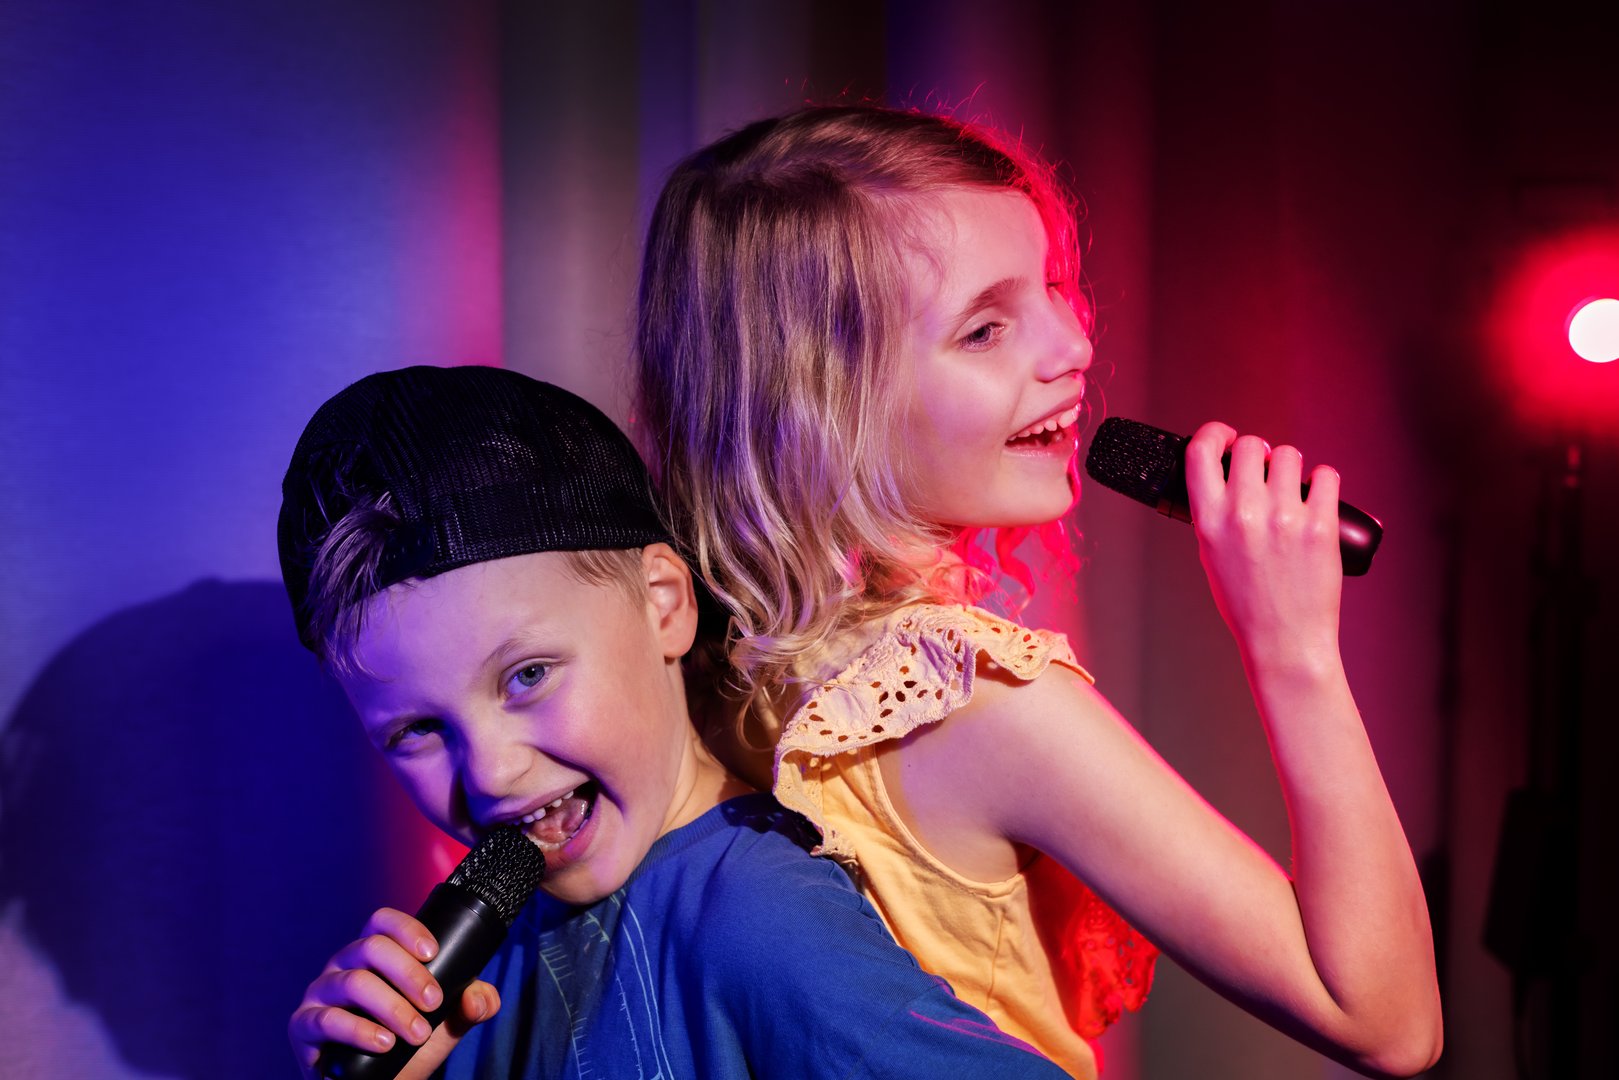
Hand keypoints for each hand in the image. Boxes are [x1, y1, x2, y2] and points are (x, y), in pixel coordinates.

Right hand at [288, 906, 500, 1079]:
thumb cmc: (410, 1045)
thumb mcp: (448, 1023)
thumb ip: (474, 1004)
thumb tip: (477, 997)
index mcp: (373, 954)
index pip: (382, 922)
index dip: (407, 929)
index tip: (434, 953)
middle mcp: (343, 965)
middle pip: (371, 947)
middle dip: (408, 973)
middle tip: (434, 1003)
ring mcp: (320, 993)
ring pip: (353, 982)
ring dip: (392, 1007)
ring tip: (417, 1032)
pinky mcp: (303, 1026)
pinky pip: (325, 1020)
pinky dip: (359, 1030)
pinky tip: (384, 1043)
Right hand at [1183, 422, 1343, 670]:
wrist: (1284, 640)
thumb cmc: (1247, 604)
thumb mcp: (1211, 556)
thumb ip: (1215, 514)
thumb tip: (1229, 478)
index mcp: (1210, 521)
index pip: (1201, 451)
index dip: (1214, 433)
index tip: (1225, 436)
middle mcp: (1244, 514)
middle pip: (1250, 445)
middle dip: (1258, 452)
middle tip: (1265, 468)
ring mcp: (1284, 518)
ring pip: (1290, 455)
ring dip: (1291, 466)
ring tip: (1293, 488)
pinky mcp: (1321, 525)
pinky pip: (1326, 476)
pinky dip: (1323, 481)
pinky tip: (1317, 496)